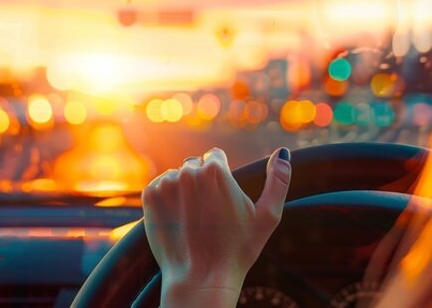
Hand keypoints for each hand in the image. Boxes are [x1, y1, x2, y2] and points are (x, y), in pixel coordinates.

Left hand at [142, 147, 291, 307]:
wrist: (201, 278)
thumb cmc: (238, 250)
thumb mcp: (268, 217)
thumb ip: (279, 181)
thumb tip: (283, 152)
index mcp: (215, 170)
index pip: (215, 157)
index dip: (221, 177)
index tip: (222, 200)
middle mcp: (187, 172)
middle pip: (195, 165)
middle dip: (201, 182)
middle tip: (208, 212)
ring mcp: (165, 185)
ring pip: (176, 176)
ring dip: (182, 190)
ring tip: (193, 218)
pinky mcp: (149, 198)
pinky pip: (159, 187)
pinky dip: (166, 199)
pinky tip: (178, 219)